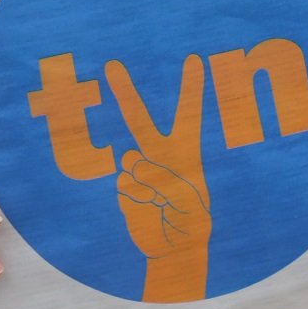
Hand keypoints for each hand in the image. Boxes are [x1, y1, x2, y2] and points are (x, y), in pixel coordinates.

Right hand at [105, 55, 209, 302]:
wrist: (171, 249)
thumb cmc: (190, 223)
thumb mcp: (189, 201)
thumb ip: (163, 179)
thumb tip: (132, 165)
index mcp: (185, 152)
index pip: (188, 114)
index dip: (191, 87)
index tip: (196, 58)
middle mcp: (158, 155)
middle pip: (139, 120)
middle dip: (124, 92)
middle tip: (111, 65)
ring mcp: (138, 170)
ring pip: (131, 162)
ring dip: (146, 182)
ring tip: (161, 201)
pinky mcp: (124, 188)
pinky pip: (125, 187)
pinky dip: (137, 200)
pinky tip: (148, 211)